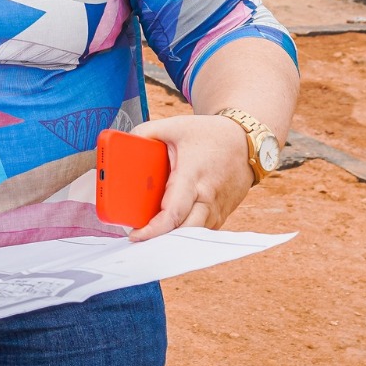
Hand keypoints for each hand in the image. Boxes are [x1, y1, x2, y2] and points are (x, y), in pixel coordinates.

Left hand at [128, 114, 254, 240]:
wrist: (246, 142)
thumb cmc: (208, 134)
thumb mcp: (173, 126)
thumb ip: (143, 133)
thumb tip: (119, 144)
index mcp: (192, 175)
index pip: (173, 212)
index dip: (154, 229)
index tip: (135, 234)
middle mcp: (208, 196)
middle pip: (185, 231)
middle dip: (162, 240)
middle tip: (138, 238)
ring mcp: (218, 208)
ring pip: (195, 234)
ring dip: (174, 237)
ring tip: (151, 234)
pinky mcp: (222, 213)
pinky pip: (202, 229)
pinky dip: (186, 231)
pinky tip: (170, 228)